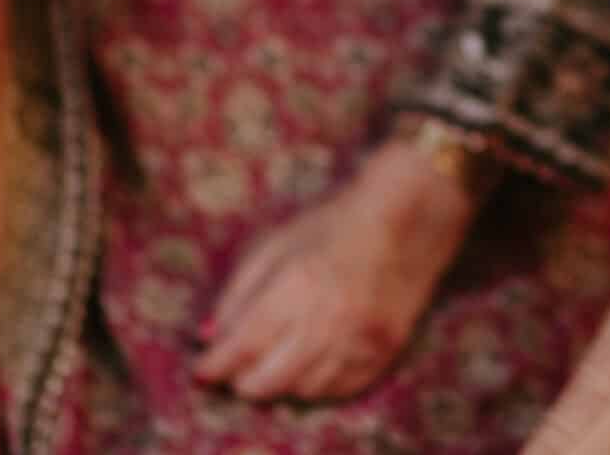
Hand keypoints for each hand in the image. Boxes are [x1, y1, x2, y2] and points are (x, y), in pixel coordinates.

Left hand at [193, 143, 475, 402]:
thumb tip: (208, 337)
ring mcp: (360, 339)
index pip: (242, 346)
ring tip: (272, 364)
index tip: (202, 369)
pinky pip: (339, 389)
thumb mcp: (276, 245)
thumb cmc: (334, 225)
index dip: (214, 365)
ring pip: (301, 391)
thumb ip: (238, 293)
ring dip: (278, 383)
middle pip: (267, 380)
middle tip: (236, 368)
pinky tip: (306, 368)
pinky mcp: (384, 350)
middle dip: (241, 379)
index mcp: (296, 286)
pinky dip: (315, 386)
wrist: (407, 220)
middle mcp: (328, 320)